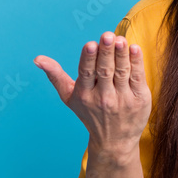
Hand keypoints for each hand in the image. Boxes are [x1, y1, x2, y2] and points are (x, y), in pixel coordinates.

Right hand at [34, 31, 151, 159]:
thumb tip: (37, 59)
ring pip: (122, 72)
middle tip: (108, 35)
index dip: (89, 59)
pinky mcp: (139, 99)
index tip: (90, 44)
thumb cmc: (90, 113)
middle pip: (104, 70)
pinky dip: (136, 63)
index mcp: (84, 94)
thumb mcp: (69, 97)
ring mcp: (123, 99)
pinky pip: (137, 78)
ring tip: (121, 40)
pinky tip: (134, 48)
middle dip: (106, 52)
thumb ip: (55, 76)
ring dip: (122, 55)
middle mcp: (103, 98)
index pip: (86, 73)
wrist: (114, 141)